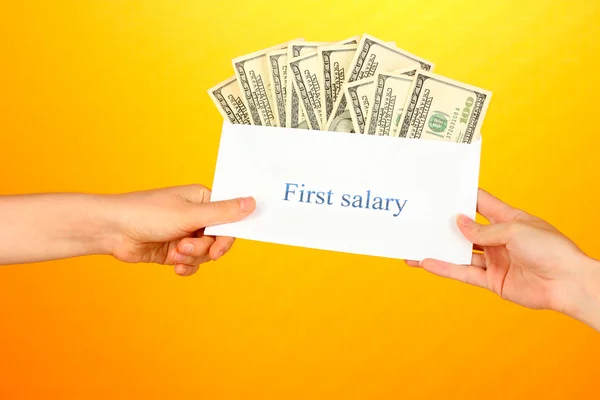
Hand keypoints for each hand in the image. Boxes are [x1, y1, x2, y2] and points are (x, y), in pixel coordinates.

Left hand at [108, 185, 254, 276]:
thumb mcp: (190, 215)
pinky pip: (192, 263)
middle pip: (218, 239)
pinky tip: (175, 266)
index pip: (229, 218)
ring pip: (205, 254)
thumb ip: (223, 213)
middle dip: (204, 248)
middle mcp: (196, 216)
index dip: (228, 235)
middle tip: (188, 249)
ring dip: (191, 257)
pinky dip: (186, 267)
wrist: (113, 230)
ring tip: (174, 253)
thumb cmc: (147, 213)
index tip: (219, 247)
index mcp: (203, 200)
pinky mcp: (174, 250)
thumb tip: (252, 202)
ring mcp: (185, 233)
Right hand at [406, 189, 599, 329]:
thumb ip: (483, 230)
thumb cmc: (551, 250)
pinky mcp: (492, 280)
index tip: (442, 190)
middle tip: (422, 219)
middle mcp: (499, 239)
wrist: (568, 284)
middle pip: (466, 230)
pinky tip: (427, 263)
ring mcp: (494, 260)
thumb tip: (459, 223)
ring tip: (416, 244)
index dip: (463, 196)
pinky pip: (464, 273)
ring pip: (461, 253)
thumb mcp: (515, 230)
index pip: (481, 203)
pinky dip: (445, 268)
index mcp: (508, 219)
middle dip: (445, 225)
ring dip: (440, 249)